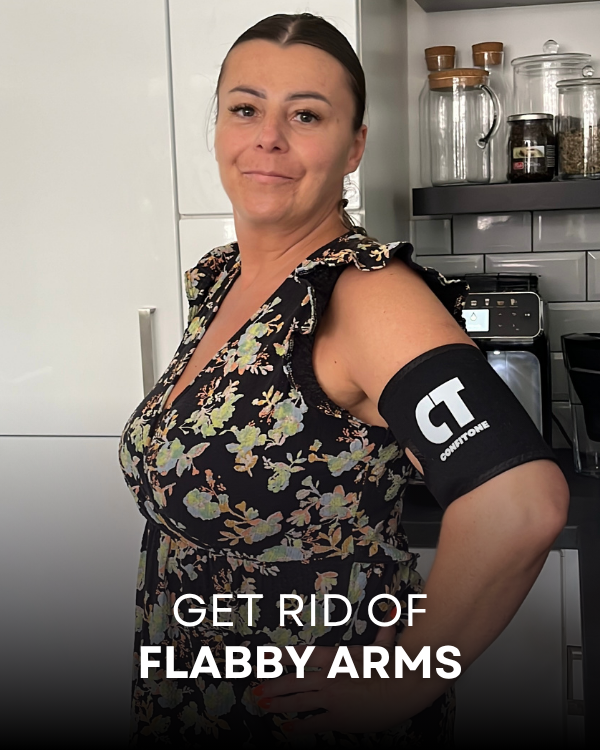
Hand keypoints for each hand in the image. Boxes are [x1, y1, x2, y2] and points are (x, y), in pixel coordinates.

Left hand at [251, 611, 403, 734]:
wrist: (404, 690)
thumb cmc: (393, 667)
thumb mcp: (383, 648)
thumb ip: (382, 632)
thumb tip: (391, 613)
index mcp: (336, 657)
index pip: (302, 655)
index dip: (281, 656)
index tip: (264, 657)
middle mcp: (330, 677)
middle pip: (294, 681)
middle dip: (273, 685)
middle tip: (255, 689)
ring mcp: (332, 698)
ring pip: (299, 702)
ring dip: (279, 704)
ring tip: (263, 705)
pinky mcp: (339, 718)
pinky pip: (314, 723)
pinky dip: (299, 727)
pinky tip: (286, 729)